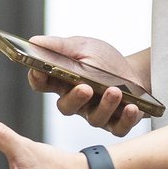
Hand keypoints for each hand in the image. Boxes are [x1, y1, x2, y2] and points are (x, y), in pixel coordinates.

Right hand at [26, 34, 146, 135]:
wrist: (133, 70)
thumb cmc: (103, 60)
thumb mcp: (83, 47)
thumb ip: (59, 46)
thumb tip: (34, 41)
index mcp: (63, 82)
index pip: (42, 83)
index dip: (38, 78)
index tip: (39, 70)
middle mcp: (77, 102)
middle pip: (66, 106)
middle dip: (74, 98)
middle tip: (85, 88)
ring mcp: (96, 114)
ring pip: (94, 118)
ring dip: (105, 105)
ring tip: (114, 91)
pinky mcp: (117, 123)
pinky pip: (118, 127)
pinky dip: (125, 119)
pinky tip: (131, 107)